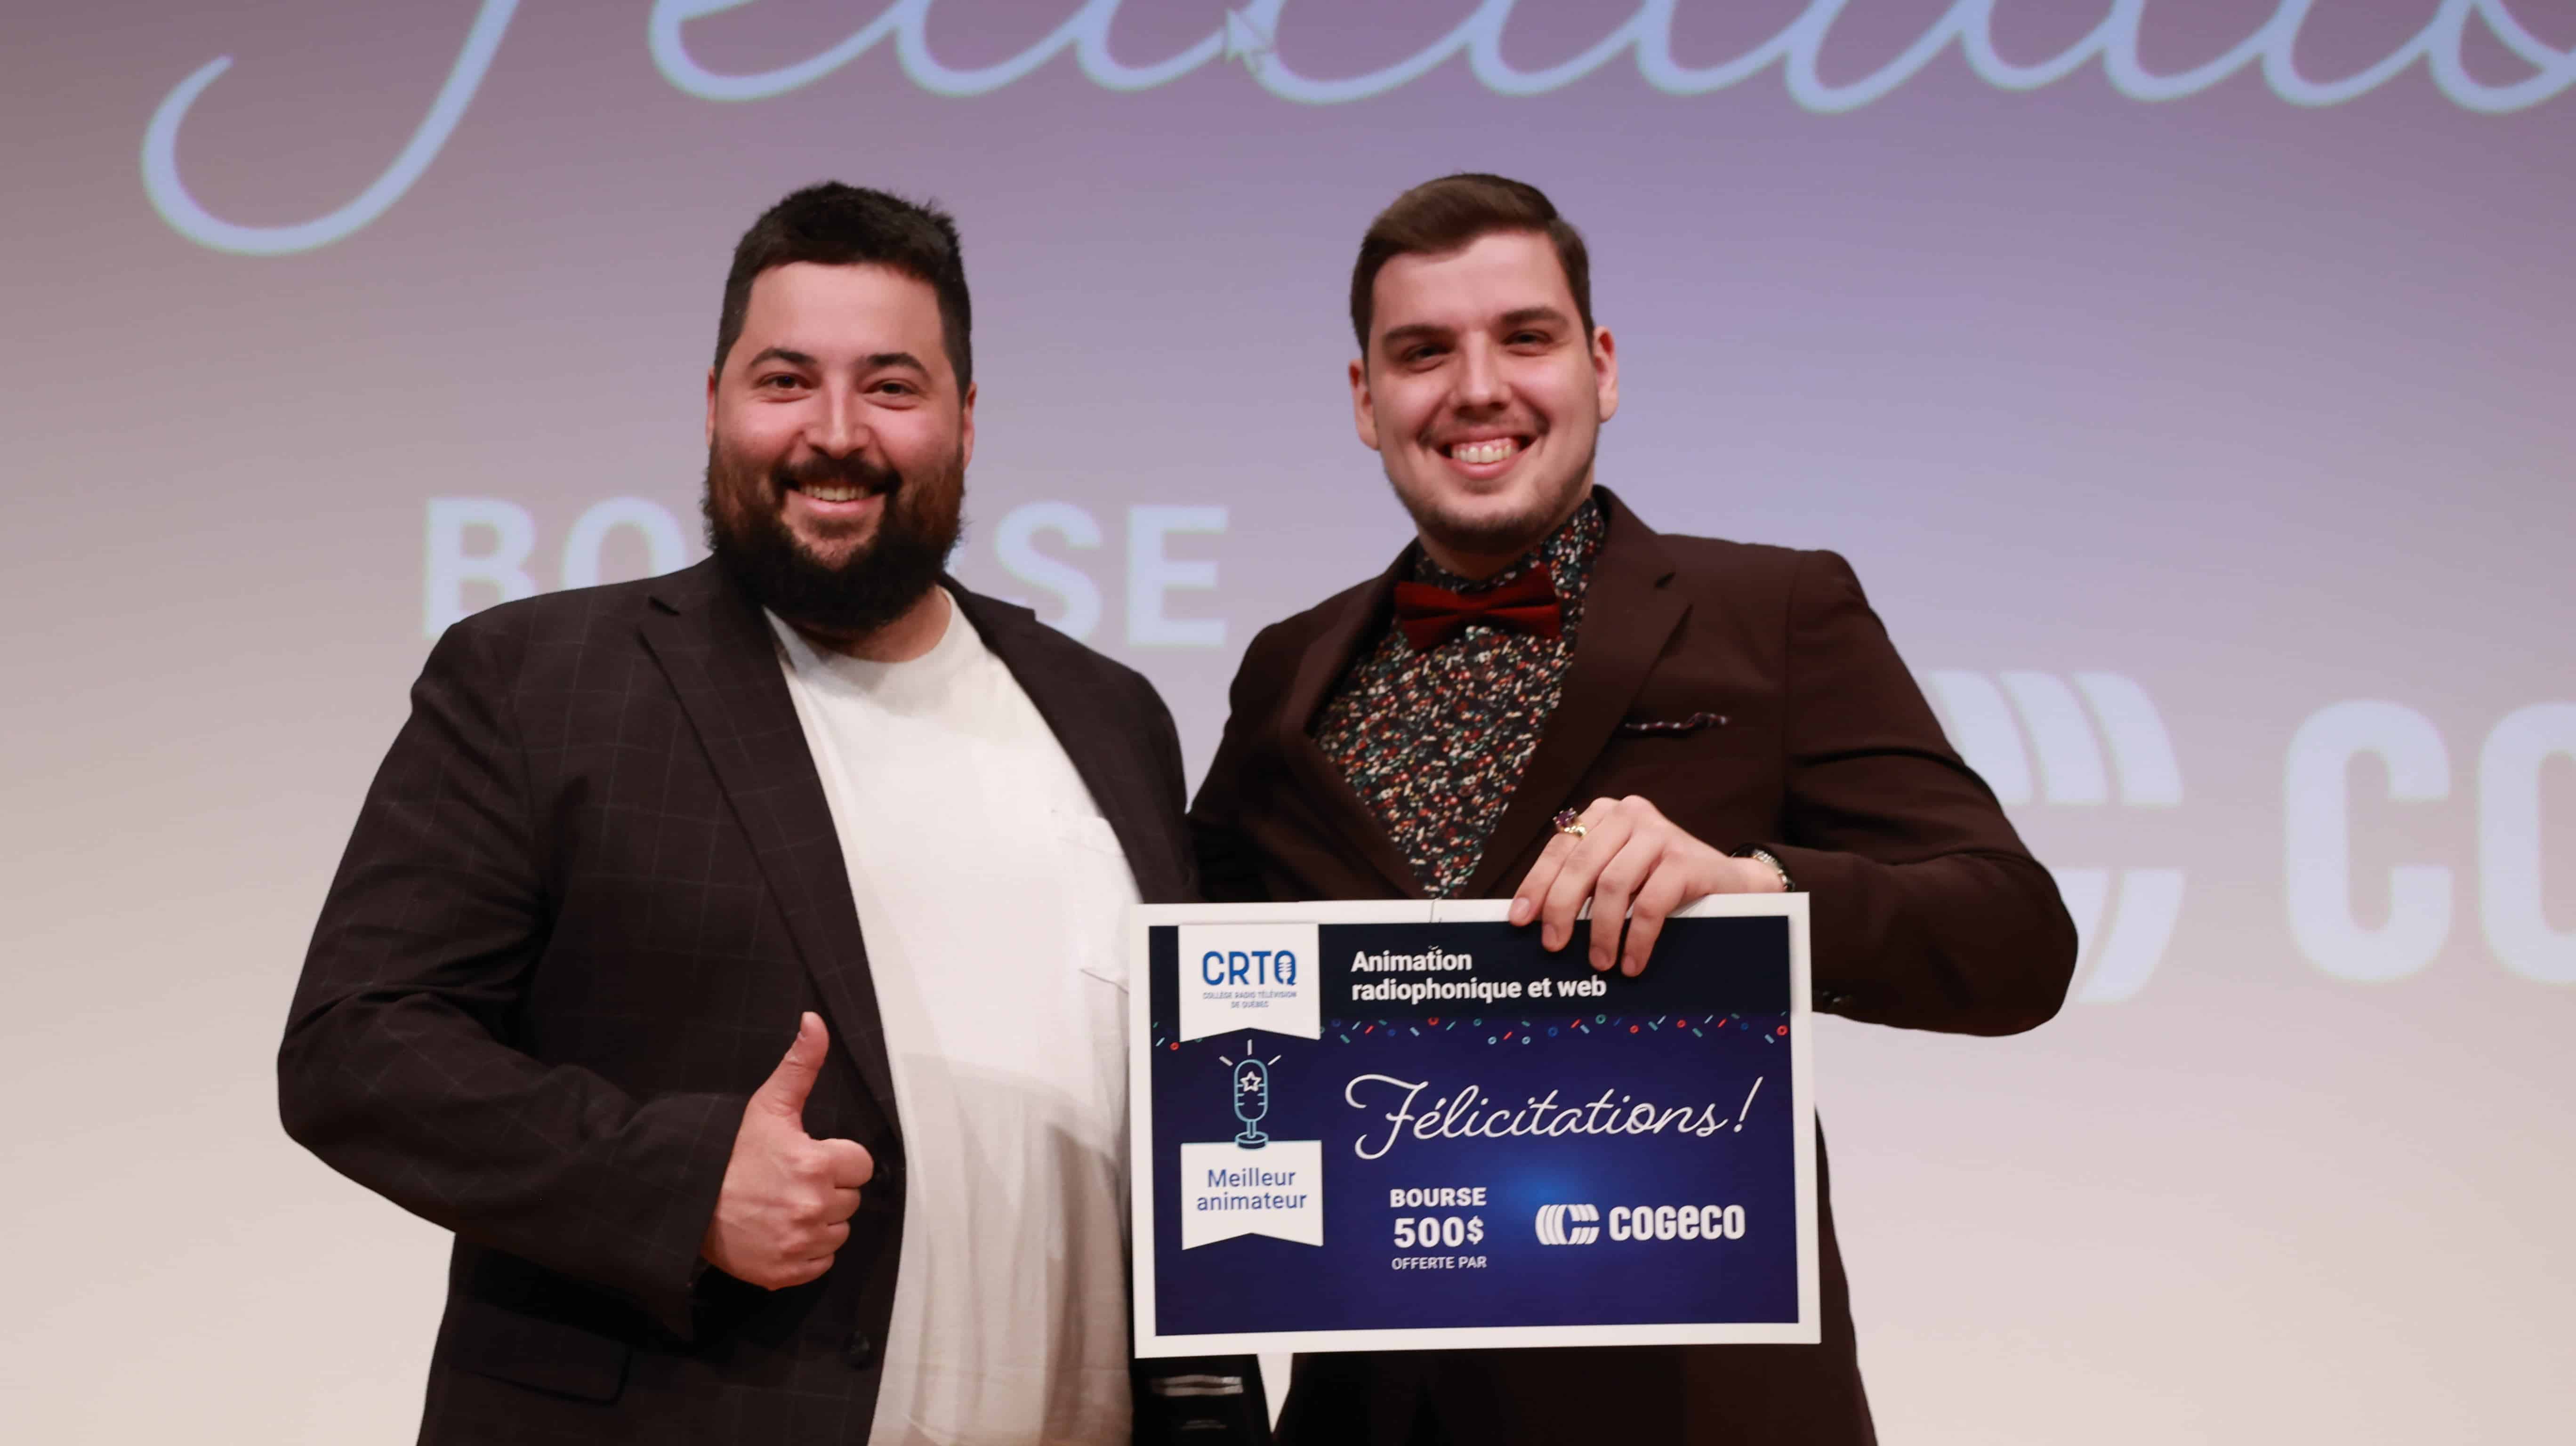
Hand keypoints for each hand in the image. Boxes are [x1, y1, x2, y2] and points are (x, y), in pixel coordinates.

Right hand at [700, 1012, 873, 1289]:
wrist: (687, 1203)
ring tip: (785, 1205)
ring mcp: (801, 1243)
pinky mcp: (788, 1272)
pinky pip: (821, 1263)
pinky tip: (782, 1232)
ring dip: (820, 1221)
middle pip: (851, 1199)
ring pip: (839, 1232)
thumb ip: (801, 1064)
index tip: (812, 1157)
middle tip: (792, 1181)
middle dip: (829, 1189)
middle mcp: (813, 1207)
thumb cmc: (731, 1154)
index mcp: (816, 1164)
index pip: (860, 1164)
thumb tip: (815, 1022)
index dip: (837, 1158)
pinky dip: (806, 1251)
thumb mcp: (768, 1105)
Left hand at [1508, 796, 1782, 975]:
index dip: (1537, 884)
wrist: (1732, 884)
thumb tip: (1536, 920)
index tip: (1519, 919)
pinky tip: (1632, 962)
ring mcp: (1660, 834)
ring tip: (1599, 963)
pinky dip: (1636, 938)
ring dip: (1600, 930)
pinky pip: (1649, 904)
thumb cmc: (1664, 883)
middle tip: (1553, 947)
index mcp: (1605, 815)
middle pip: (1581, 865)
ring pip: (1612, 885)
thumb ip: (1585, 883)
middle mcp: (1630, 815)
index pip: (1560, 848)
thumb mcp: (1619, 874)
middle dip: (1560, 909)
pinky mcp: (1685, 860)